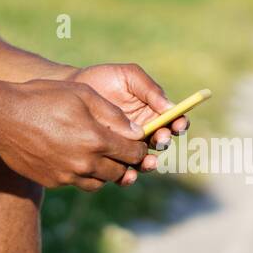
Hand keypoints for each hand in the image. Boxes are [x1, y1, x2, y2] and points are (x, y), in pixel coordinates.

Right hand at [0, 79, 149, 191]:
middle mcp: (85, 163)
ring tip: (96, 155)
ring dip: (103, 171)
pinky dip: (79, 173)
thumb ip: (113, 114)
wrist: (1, 116)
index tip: (137, 143)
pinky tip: (71, 156)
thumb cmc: (42, 97)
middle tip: (119, 150)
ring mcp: (66, 175)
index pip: (132, 153)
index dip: (139, 148)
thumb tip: (136, 131)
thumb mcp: (82, 94)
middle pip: (118, 172)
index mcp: (96, 140)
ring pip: (98, 182)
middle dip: (123, 162)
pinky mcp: (52, 181)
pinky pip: (75, 182)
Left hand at [69, 63, 186, 185]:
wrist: (73, 89)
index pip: (173, 120)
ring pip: (145, 160)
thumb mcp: (129, 76)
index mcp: (154, 111)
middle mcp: (145, 130)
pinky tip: (127, 175)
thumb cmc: (103, 78)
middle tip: (159, 139)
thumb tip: (170, 107)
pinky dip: (128, 176)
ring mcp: (129, 145)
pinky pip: (124, 170)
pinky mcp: (112, 156)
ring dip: (149, 163)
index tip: (178, 124)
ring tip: (147, 161)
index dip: (179, 123)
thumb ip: (149, 89)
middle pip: (162, 141)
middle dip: (163, 141)